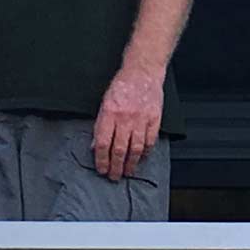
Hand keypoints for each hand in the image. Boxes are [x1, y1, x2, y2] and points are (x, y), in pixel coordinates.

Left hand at [92, 64, 163, 180]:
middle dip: (115, 166)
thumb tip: (96, 144)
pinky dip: (145, 153)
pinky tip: (141, 159)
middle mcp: (124, 118)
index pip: (102, 142)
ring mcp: (141, 120)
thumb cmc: (121, 86)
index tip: (101, 168)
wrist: (142, 72)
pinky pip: (149, 141)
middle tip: (113, 176)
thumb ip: (100, 124)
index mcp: (109, 113)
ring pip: (135, 149)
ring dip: (131, 164)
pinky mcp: (154, 120)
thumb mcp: (104, 102)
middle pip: (119, 149)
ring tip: (127, 172)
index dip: (101, 159)